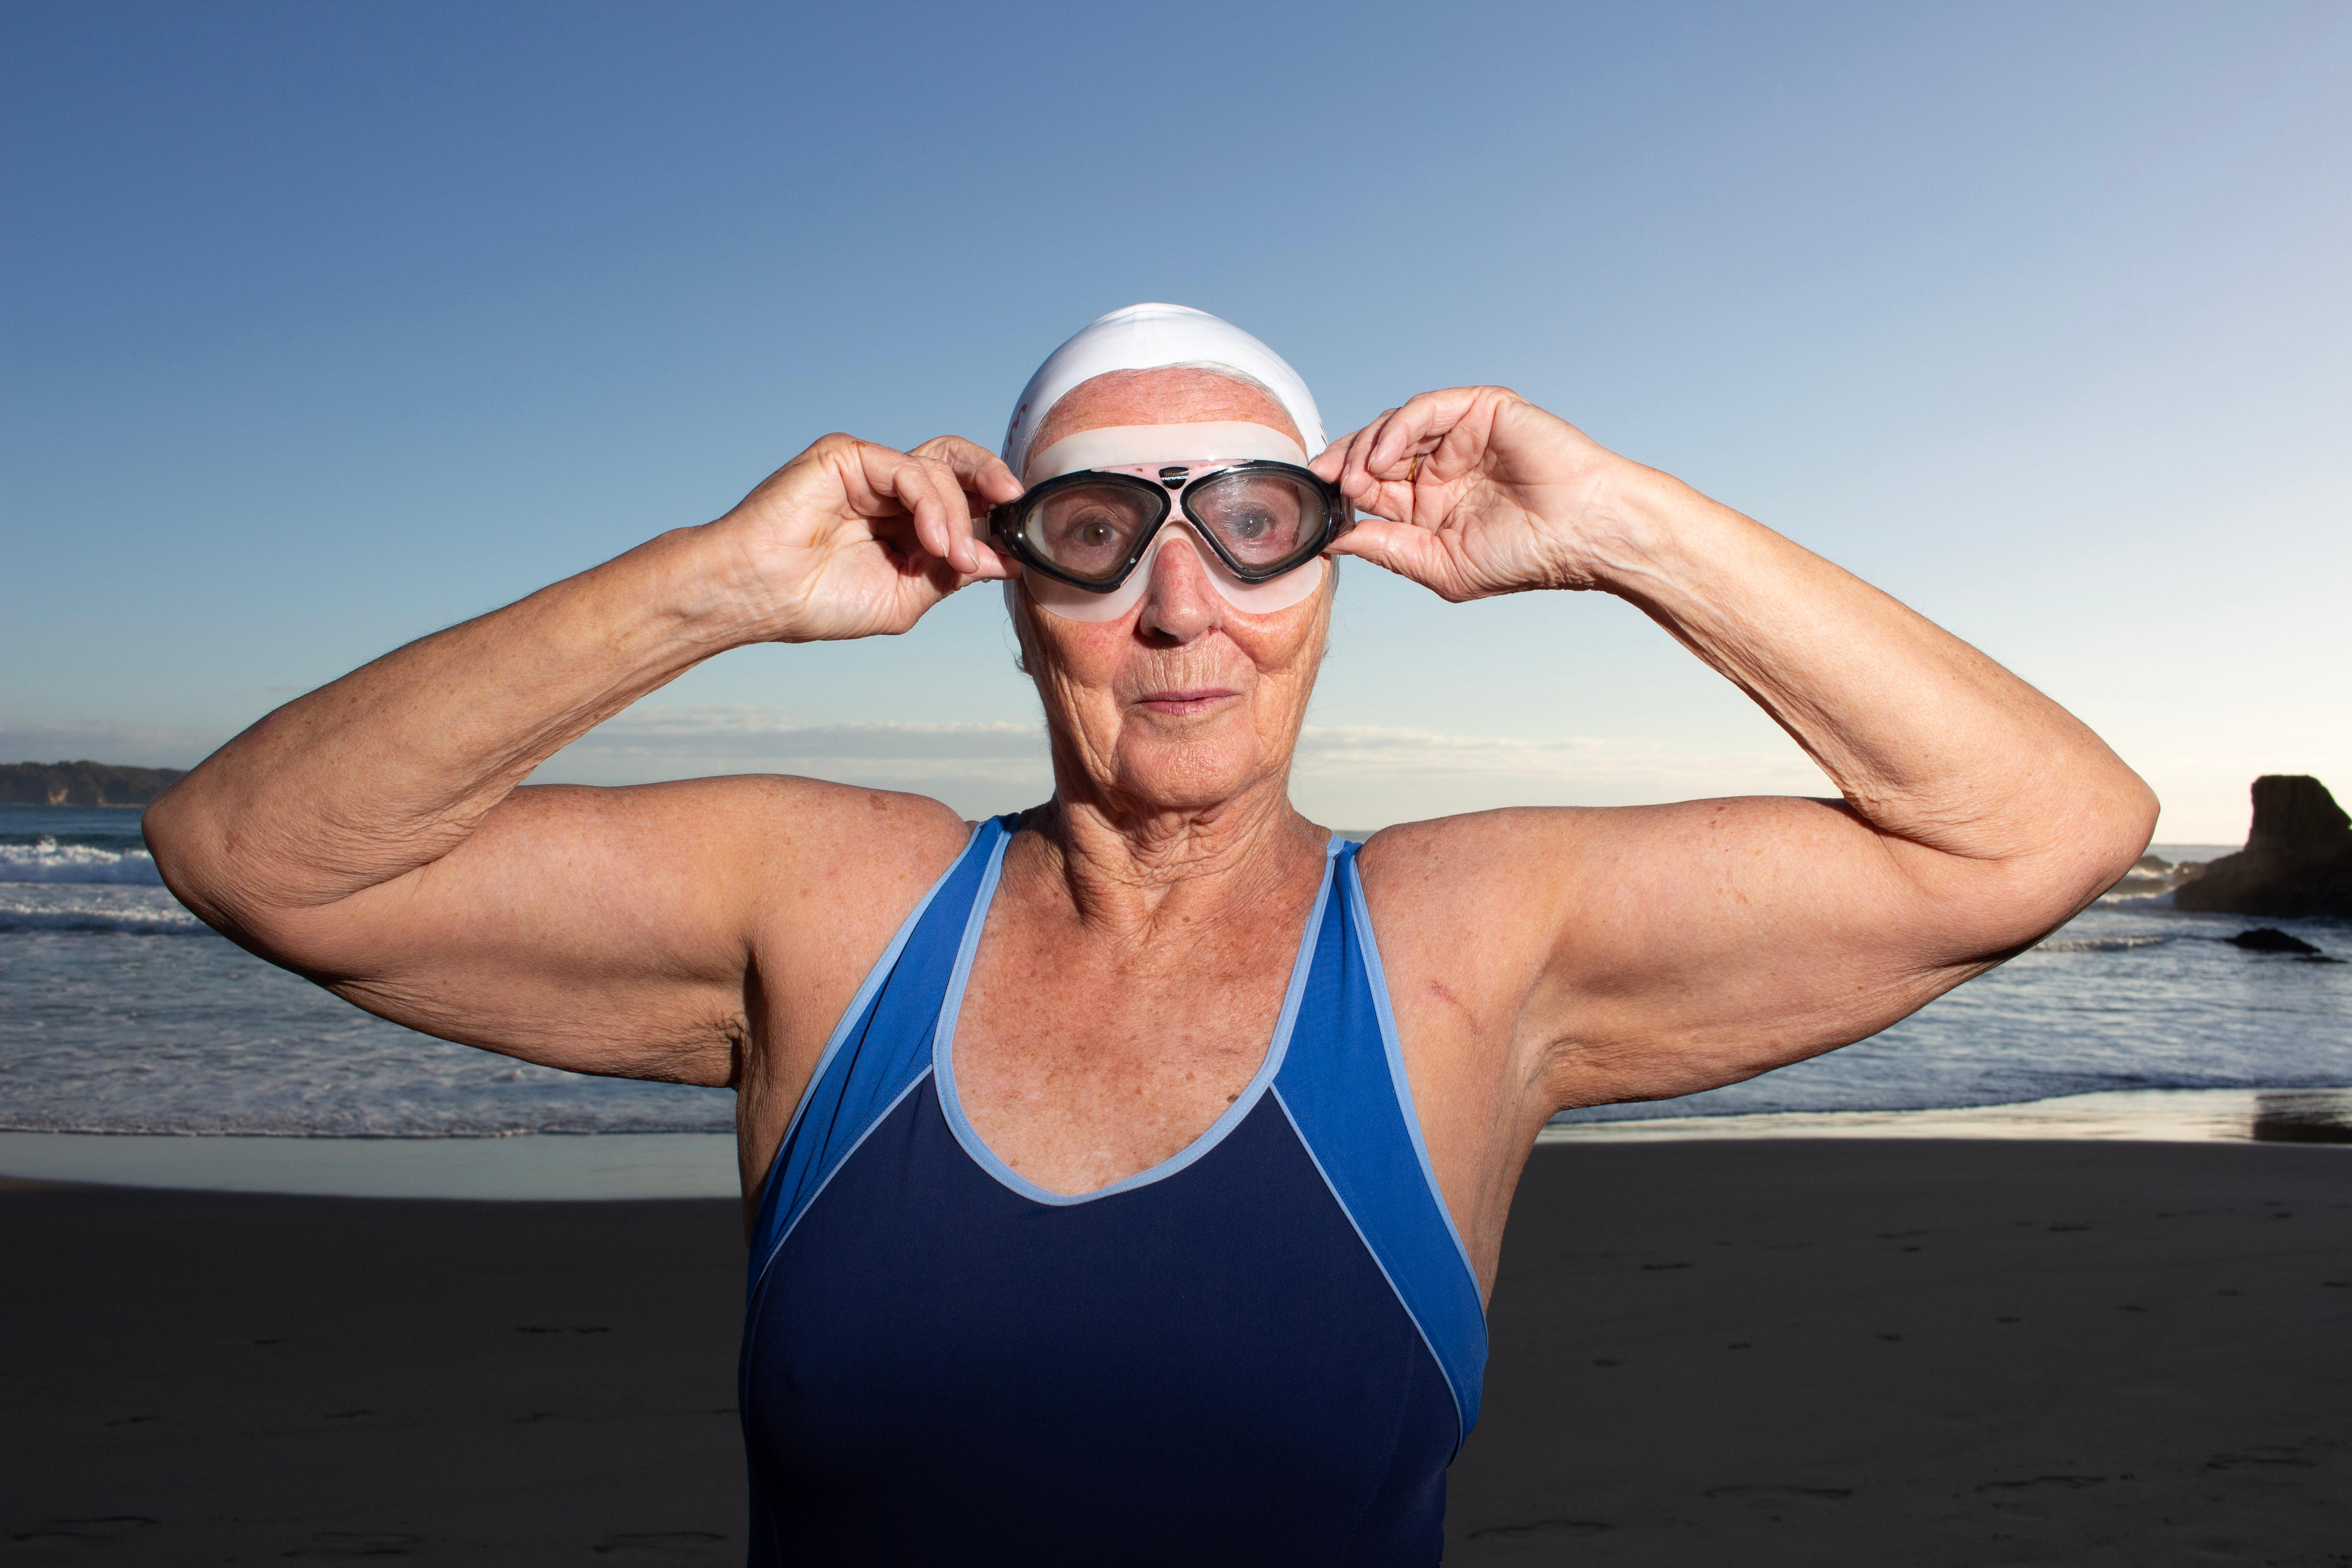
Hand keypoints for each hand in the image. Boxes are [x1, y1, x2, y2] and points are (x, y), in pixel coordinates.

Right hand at [709, 433, 1020, 641]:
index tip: (1024, 542)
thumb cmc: (819, 601)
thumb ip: (951, 573)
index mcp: (901, 520)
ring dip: (958, 516)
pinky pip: (908, 468)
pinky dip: (933, 504)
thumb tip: (1004, 559)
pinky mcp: (847, 455)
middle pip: (957, 464)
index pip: (961, 499)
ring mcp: (867, 469)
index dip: (995, 514)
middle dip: (994, 481)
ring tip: (957, 557)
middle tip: (1016, 506)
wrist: (762, 596)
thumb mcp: (905, 596)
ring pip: (939, 469)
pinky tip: (935, 540)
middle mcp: (887, 489)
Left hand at [1314, 388, 1635, 601]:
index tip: (1312, 499)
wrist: (1582, 535)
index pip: (1371, 485)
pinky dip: (1396, 430)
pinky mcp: (1480, 409)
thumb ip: (1387, 548)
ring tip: (1356, 477)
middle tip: (1322, 480)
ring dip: (1365, 448)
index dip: (1339, 488)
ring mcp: (1460, 434)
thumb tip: (1335, 541)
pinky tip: (1382, 459)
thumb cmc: (1525, 557)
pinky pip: (1425, 410)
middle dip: (1342, 462)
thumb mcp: (1438, 565)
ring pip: (1394, 426)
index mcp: (1430, 501)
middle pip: (1374, 450)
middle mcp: (1441, 464)